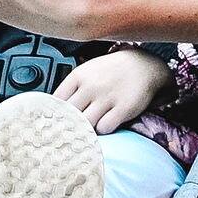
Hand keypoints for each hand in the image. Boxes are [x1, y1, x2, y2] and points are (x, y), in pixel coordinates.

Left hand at [57, 51, 171, 133]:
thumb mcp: (88, 72)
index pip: (56, 101)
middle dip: (69, 125)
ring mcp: (107, 97)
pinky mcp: (123, 108)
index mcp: (78, 76)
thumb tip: (54, 110)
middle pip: (69, 115)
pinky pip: (105, 128)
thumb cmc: (111, 72)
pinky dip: (104, 129)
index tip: (56, 122)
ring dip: (86, 129)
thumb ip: (71, 89)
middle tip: (71, 131)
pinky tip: (106, 123)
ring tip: (90, 128)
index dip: (54, 114)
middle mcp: (91, 86)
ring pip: (86, 123)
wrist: (144, 66)